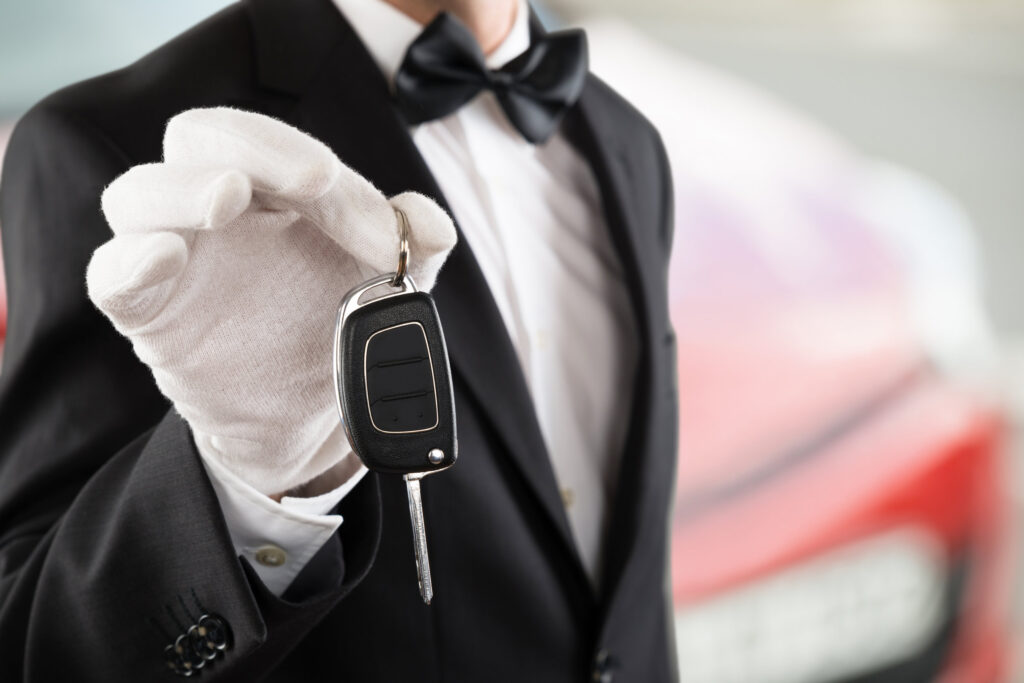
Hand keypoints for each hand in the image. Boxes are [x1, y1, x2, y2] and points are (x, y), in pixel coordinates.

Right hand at [87, 108, 456, 494]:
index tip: (371, 215)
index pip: (266, 140)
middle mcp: (213, 212)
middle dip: (252, 145)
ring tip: (228, 199)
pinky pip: (111, 277)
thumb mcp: (390, 289)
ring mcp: (174, 260)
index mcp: (269, 190)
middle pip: (197, 140)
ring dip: (181, 189)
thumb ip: (415, 250)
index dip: (311, 156)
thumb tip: (432, 222)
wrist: (307, 416)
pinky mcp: (148, 315)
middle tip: (315, 180)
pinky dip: (130, 261)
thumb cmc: (335, 331)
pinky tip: (166, 256)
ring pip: (136, 195)